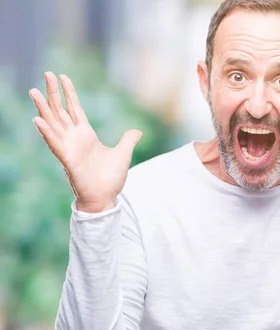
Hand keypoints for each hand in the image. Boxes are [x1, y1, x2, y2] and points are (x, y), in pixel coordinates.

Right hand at [29, 72, 141, 212]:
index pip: (74, 108)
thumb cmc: (110, 178)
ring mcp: (69, 148)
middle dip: (53, 93)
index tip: (61, 76)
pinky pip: (55, 144)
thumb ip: (128, 140)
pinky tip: (38, 120)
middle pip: (60, 110)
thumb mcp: (123, 154)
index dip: (69, 93)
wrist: (106, 197)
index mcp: (86, 135)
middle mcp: (74, 138)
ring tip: (33, 91)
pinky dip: (46, 132)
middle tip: (46, 73)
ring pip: (52, 124)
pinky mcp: (67, 160)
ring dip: (43, 108)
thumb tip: (137, 131)